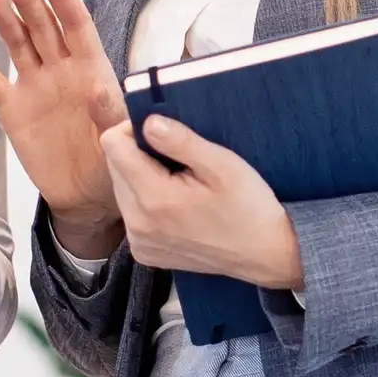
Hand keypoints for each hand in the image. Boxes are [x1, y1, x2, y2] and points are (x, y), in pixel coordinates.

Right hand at [0, 0, 129, 257]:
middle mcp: (63, 71)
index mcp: (93, 71)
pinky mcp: (13, 107)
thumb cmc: (111, 165)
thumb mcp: (120, 140)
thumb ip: (110, 114)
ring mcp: (36, 86)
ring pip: (19, 43)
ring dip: (6, 19)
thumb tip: (98, 87)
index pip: (77, 26)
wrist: (86, 197)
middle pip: (44, 26)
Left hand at [99, 114, 304, 289]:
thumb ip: (181, 141)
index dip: (134, 129)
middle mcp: (137, 224)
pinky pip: (132, 215)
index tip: (162, 133)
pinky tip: (177, 207)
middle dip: (139, 155)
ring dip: (142, 179)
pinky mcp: (145, 253)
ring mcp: (139, 242)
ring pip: (122, 190)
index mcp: (153, 198)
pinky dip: (148, 204)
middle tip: (179, 161)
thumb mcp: (222, 165)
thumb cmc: (248, 206)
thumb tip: (148, 122)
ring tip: (180, 184)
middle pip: (115, 167)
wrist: (264, 254)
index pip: (113, 145)